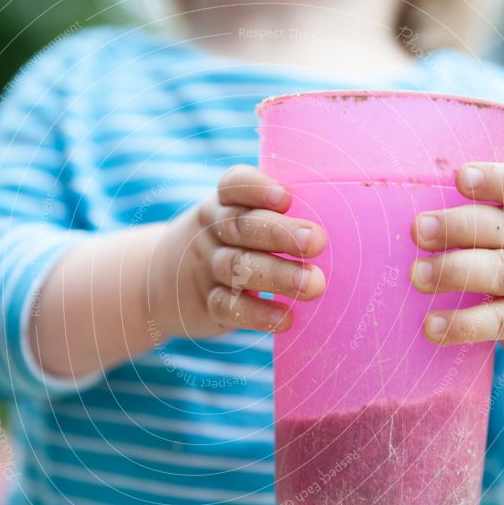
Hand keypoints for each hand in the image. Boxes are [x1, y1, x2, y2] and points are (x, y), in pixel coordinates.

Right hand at [155, 164, 326, 339]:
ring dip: (277, 275)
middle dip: (279, 233)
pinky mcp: (206, 305)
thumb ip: (277, 215)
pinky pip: (228, 307)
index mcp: (223, 202)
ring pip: (238, 267)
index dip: (257, 188)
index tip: (286, 197)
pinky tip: (284, 318)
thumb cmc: (226, 244)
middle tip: (316, 241)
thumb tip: (342, 215)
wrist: (161, 284)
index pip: (234, 186)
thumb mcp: (237, 220)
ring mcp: (207, 268)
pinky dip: (256, 314)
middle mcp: (212, 231)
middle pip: (241, 226)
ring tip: (313, 284)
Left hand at [410, 162, 503, 346]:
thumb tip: (393, 203)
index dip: (492, 181)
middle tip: (418, 229)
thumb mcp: (477, 231)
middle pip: (496, 229)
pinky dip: (462, 324)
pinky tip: (431, 326)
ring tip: (417, 275)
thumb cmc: (477, 253)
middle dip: (458, 226)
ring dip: (454, 272)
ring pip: (497, 272)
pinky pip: (493, 322)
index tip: (461, 178)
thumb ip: (456, 220)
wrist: (502, 303)